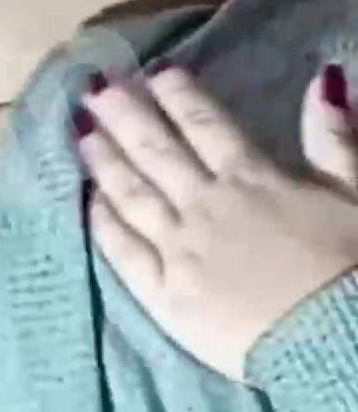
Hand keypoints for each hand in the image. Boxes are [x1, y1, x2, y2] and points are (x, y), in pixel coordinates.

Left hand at [76, 63, 357, 381]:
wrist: (336, 339)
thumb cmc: (355, 268)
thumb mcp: (357, 193)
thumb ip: (334, 139)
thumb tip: (325, 77)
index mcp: (254, 180)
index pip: (207, 126)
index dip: (178, 96)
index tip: (154, 72)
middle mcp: (206, 207)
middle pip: (156, 152)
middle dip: (124, 115)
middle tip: (94, 86)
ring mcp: (177, 250)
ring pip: (131, 194)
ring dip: (105, 159)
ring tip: (81, 130)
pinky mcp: (162, 294)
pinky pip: (122, 251)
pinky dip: (103, 222)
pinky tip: (88, 201)